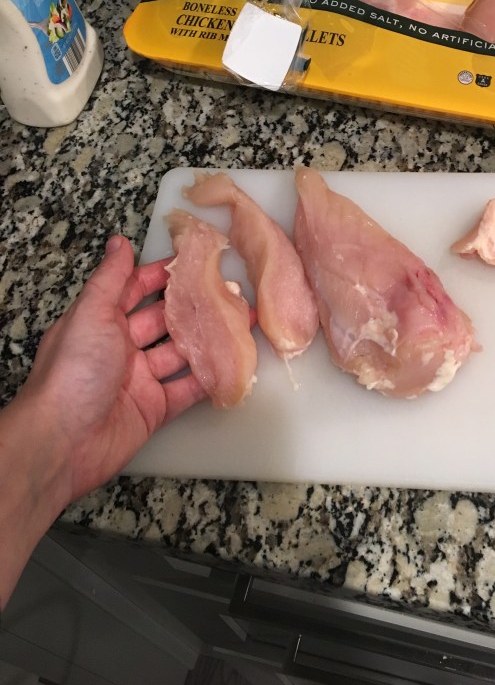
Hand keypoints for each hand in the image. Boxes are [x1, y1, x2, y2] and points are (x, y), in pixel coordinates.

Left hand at [16, 234, 207, 506]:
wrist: (62, 442)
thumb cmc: (72, 372)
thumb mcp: (91, 314)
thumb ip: (110, 279)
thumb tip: (119, 242)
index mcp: (102, 321)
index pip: (136, 289)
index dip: (163, 275)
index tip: (195, 260)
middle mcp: (121, 348)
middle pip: (164, 320)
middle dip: (194, 306)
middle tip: (230, 292)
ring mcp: (140, 380)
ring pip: (181, 353)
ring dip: (208, 339)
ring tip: (240, 322)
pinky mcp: (155, 409)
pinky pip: (188, 389)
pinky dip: (209, 378)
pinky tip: (232, 363)